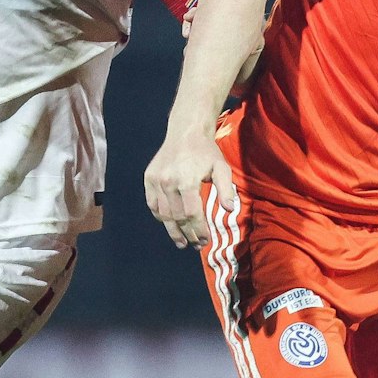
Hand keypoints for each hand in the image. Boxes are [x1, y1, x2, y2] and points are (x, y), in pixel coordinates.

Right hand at [144, 129, 235, 248]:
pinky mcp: (148, 179)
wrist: (185, 132)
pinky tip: (170, 224)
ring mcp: (156, 181)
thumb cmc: (206, 152)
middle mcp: (168, 182)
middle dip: (187, 234)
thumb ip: (225, 189)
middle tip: (196, 245)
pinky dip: (160, 217)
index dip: (199, 230)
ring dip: (172, 231)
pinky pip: (153, 204)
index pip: (191, 214)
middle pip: (177, 217)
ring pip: (163, 214)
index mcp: (186, 181)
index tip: (205, 240)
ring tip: (182, 242)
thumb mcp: (221, 168)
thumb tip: (229, 209)